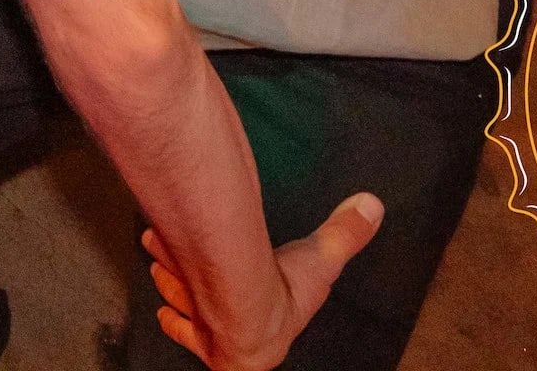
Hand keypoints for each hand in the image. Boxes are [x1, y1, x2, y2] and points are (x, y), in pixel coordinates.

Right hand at [143, 193, 383, 370]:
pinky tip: (163, 308)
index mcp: (275, 325)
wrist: (242, 309)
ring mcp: (210, 326)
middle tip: (194, 259)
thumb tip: (373, 205)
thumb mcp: (323, 257)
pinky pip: (176, 321)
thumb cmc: (283, 291)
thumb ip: (345, 232)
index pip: (268, 316)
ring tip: (167, 255)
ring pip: (192, 302)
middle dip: (202, 281)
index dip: (261, 301)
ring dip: (180, 281)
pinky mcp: (186, 323)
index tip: (250, 288)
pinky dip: (170, 311)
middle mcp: (243, 331)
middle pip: (223, 306)